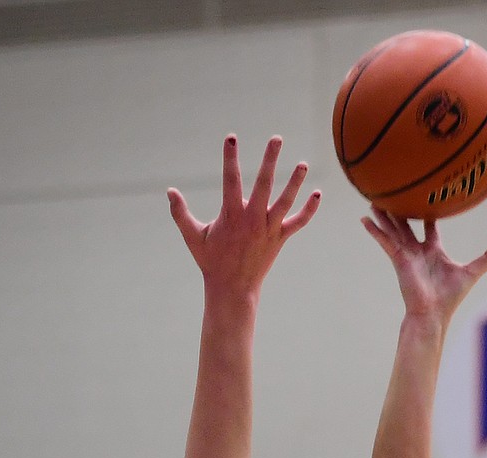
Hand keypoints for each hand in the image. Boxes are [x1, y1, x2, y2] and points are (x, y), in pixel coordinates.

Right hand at [168, 135, 319, 296]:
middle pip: (264, 184)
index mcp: (232, 215)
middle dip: (270, 160)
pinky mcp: (280, 239)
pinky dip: (309, 210)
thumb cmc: (211, 262)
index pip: (231, 180)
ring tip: (303, 163)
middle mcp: (253, 220)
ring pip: (285, 202)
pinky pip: (298, 223)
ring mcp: (269, 229)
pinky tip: (317, 194)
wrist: (233, 290)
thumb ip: (181, 213)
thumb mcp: (193, 237)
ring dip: (295, 182)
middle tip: (276, 138)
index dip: (230, 158)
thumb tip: (169, 191)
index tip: (231, 138)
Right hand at [362, 212, 486, 327]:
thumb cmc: (451, 297)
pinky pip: (385, 241)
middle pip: (407, 226)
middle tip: (394, 196)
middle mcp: (418, 251)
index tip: (427, 201)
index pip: (429, 228)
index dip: (428, 215)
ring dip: (384, 216)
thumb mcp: (473, 271)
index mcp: (433, 251)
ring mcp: (406, 255)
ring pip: (393, 229)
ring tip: (374, 201)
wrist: (433, 314)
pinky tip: (364, 220)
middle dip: (400, 212)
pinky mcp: (398, 259)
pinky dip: (375, 231)